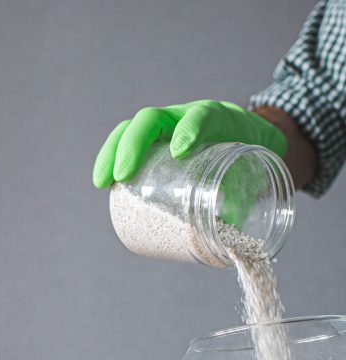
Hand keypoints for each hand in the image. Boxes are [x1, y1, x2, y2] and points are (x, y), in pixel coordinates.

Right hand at [92, 100, 286, 188]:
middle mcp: (184, 117)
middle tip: (123, 175)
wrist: (248, 140)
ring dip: (113, 153)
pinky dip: (112, 159)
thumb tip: (231, 243)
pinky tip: (103, 180)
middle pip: (152, 119)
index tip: (180, 151)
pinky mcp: (152, 144)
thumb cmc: (250, 160)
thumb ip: (242, 204)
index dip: (190, 129)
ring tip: (103, 181)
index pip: (201, 115)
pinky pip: (126, 144)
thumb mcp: (255, 176)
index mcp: (216, 118)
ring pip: (131, 129)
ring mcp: (164, 128)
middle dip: (133, 146)